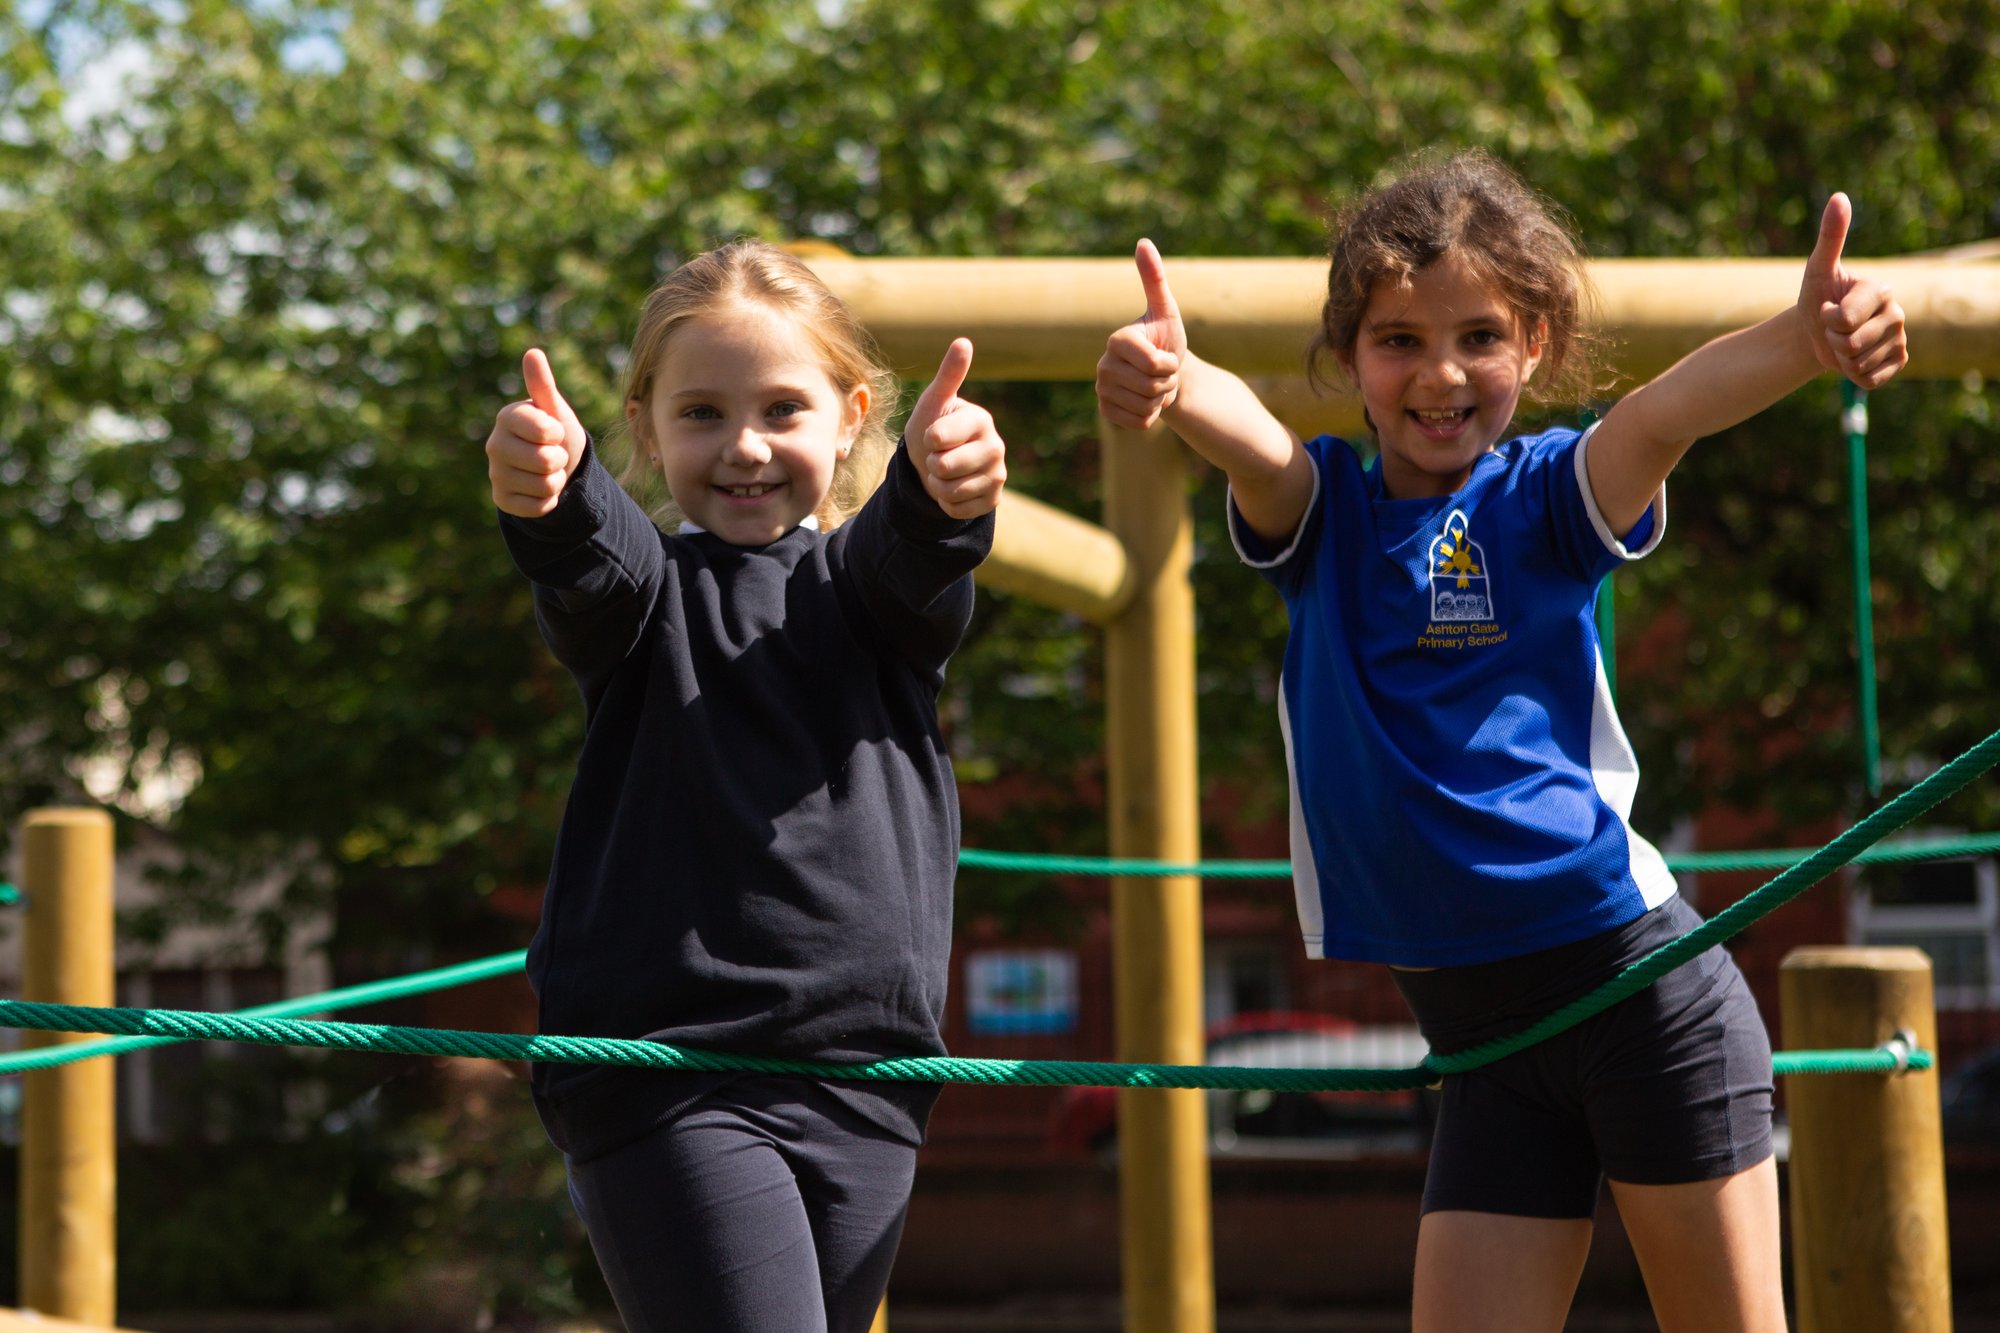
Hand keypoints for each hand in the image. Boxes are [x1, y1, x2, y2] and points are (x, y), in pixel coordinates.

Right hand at [487, 348, 587, 516]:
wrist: (555, 466)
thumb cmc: (555, 431)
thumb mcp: (554, 409)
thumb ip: (543, 385)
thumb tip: (533, 353)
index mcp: (507, 417)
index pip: (545, 431)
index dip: (558, 434)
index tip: (552, 432)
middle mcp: (494, 445)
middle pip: (546, 461)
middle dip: (559, 459)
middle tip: (551, 453)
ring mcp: (495, 474)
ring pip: (545, 485)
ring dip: (555, 481)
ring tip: (546, 470)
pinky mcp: (501, 500)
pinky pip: (539, 507)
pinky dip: (548, 501)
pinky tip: (539, 488)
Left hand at [905, 338, 1006, 518]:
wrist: (936, 463)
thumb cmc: (934, 426)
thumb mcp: (934, 402)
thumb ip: (948, 375)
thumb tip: (963, 341)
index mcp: (981, 420)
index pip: (939, 438)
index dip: (928, 439)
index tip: (934, 434)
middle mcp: (996, 447)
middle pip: (946, 467)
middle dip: (932, 465)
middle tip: (938, 456)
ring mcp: (997, 475)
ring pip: (951, 491)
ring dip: (938, 485)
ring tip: (945, 472)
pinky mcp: (993, 500)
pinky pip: (958, 510)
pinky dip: (947, 503)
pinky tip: (954, 488)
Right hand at [1096, 238, 1188, 428]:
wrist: (1164, 373)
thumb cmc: (1167, 339)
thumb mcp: (1167, 310)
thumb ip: (1154, 279)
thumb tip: (1143, 242)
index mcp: (1117, 340)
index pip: (1155, 365)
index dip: (1170, 364)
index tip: (1166, 354)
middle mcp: (1102, 365)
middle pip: (1151, 388)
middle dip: (1167, 383)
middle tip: (1162, 372)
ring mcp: (1101, 390)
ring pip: (1146, 407)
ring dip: (1160, 400)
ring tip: (1155, 385)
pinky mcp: (1104, 411)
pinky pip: (1139, 423)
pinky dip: (1151, 416)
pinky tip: (1145, 401)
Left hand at [1797, 194, 1907, 389]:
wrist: (1816, 332)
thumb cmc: (1817, 297)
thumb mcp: (1817, 268)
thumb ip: (1830, 236)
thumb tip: (1839, 197)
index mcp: (1880, 290)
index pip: (1845, 318)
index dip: (1827, 318)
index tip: (1828, 307)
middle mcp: (1897, 313)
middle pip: (1850, 343)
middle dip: (1831, 340)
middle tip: (1832, 328)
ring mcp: (1899, 340)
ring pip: (1857, 363)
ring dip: (1840, 358)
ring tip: (1841, 342)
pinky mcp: (1897, 363)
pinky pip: (1869, 380)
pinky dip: (1853, 375)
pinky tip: (1853, 358)